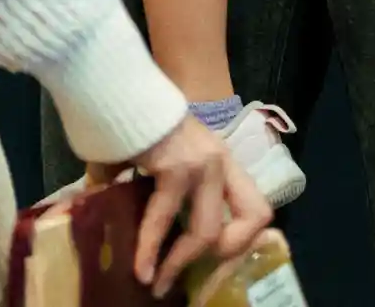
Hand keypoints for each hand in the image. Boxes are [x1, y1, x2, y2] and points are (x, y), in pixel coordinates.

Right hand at [124, 112, 270, 295]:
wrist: (117, 91)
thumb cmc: (135, 124)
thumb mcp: (164, 159)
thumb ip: (162, 192)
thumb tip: (148, 236)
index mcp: (222, 163)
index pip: (257, 208)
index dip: (243, 240)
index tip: (214, 259)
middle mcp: (221, 162)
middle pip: (247, 224)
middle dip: (216, 260)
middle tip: (186, 276)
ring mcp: (203, 165)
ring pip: (206, 232)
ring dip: (179, 264)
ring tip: (156, 282)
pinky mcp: (177, 168)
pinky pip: (164, 220)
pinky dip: (150, 249)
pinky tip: (140, 267)